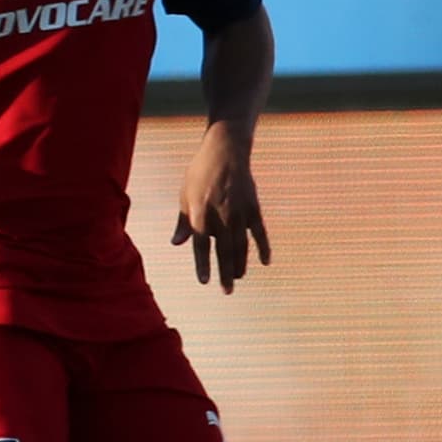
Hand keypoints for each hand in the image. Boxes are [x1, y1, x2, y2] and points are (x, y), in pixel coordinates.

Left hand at [171, 122, 270, 292]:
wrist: (226, 150)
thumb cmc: (200, 172)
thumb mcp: (185, 194)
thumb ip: (183, 221)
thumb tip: (176, 244)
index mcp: (200, 212)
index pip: (201, 245)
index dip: (203, 264)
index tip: (205, 281)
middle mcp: (221, 215)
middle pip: (224, 250)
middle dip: (225, 273)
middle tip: (227, 292)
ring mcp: (239, 212)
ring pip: (242, 245)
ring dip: (240, 264)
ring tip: (238, 278)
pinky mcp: (253, 207)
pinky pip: (260, 232)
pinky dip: (263, 247)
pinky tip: (265, 261)